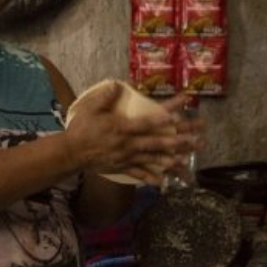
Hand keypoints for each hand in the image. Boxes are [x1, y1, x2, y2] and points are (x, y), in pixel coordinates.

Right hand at [64, 85, 196, 184]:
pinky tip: (163, 182)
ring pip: (152, 159)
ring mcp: (127, 157)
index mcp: (122, 128)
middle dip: (178, 141)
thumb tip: (117, 84)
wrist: (71, 153)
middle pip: (157, 142)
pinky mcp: (122, 167)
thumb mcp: (91, 109)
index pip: (147, 122)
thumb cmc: (81, 129)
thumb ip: (105, 97)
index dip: (162, 118)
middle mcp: (128, 144)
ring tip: (187, 161)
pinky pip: (139, 173)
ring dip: (171, 160)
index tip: (177, 116)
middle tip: (195, 140)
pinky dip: (150, 177)